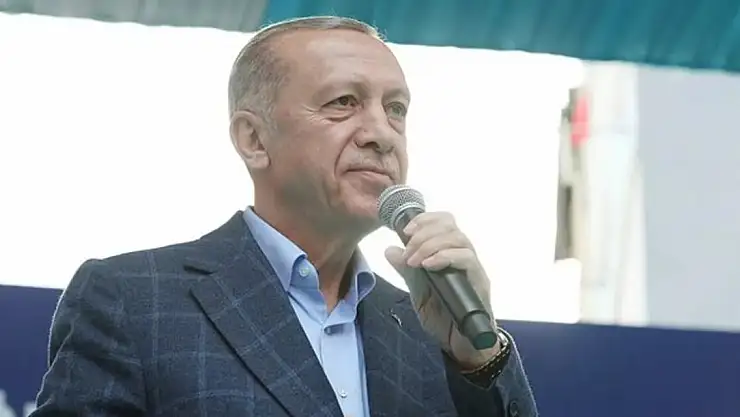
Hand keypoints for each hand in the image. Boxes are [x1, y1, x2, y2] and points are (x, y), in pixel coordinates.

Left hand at [384, 212, 499, 369]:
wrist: (461, 345)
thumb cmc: (443, 317)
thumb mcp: (418, 292)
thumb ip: (407, 271)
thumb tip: (390, 249)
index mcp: (449, 254)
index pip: (443, 222)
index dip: (424, 219)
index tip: (404, 230)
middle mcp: (463, 256)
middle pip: (450, 225)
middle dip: (423, 232)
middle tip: (408, 252)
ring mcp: (473, 268)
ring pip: (458, 238)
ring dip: (431, 244)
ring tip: (414, 260)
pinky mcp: (479, 282)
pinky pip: (467, 258)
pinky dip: (444, 257)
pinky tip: (428, 266)